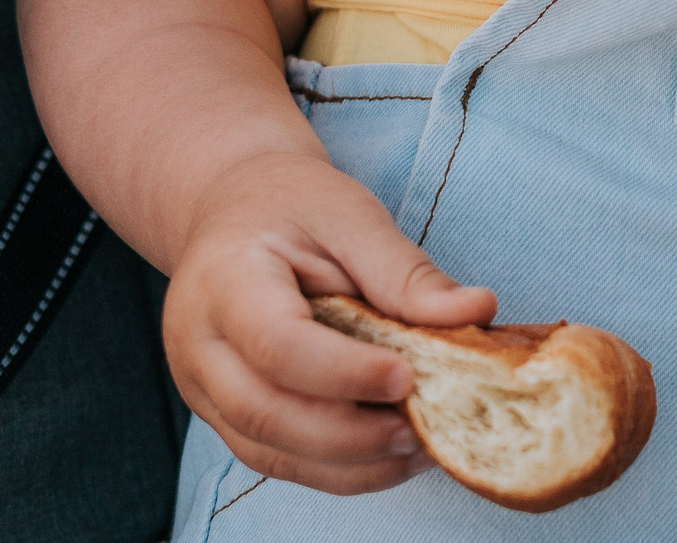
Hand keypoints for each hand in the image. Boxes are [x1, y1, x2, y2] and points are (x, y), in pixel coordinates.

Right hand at [163, 150, 496, 493]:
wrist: (235, 211)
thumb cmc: (293, 207)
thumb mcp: (351, 215)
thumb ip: (405, 271)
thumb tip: (477, 311)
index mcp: (224, 281)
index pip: (277, 345)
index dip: (344, 372)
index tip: (409, 376)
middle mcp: (198, 345)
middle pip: (265, 413)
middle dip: (351, 435)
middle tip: (426, 428)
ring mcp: (202, 388)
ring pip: (268, 452)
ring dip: (350, 464)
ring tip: (422, 446)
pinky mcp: (223, 415)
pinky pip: (276, 458)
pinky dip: (338, 469)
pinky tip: (393, 455)